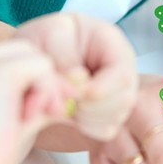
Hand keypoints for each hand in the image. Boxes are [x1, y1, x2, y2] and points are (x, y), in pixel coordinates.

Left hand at [15, 13, 138, 140]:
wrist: (37, 51)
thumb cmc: (46, 36)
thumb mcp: (51, 34)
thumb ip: (64, 55)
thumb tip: (78, 79)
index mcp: (112, 43)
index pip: (122, 72)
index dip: (104, 88)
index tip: (79, 94)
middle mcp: (120, 68)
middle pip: (124, 99)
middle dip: (93, 107)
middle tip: (66, 100)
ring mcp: (116, 90)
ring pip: (116, 117)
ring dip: (87, 117)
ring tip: (64, 103)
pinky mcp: (106, 110)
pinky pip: (105, 129)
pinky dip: (86, 127)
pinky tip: (69, 113)